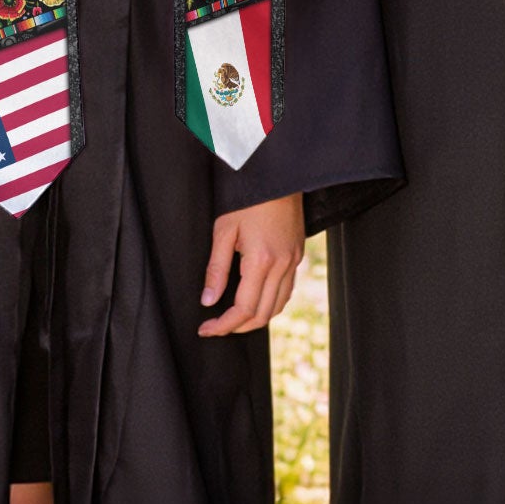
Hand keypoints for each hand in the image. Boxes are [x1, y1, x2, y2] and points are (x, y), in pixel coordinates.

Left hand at [198, 191, 304, 336]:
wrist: (278, 175)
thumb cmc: (249, 198)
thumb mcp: (224, 230)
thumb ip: (216, 269)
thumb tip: (208, 300)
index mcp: (262, 260)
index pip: (243, 309)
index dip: (223, 325)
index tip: (206, 329)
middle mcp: (282, 264)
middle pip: (262, 314)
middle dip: (238, 327)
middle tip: (216, 326)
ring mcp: (293, 260)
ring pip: (278, 305)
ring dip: (256, 318)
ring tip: (234, 318)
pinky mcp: (298, 254)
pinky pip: (287, 290)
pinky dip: (271, 303)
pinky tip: (256, 299)